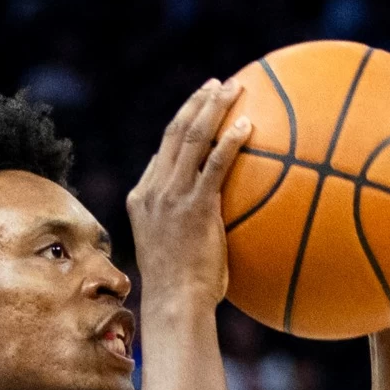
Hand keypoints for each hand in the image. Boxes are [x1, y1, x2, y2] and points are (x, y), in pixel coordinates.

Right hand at [126, 79, 252, 310]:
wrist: (174, 303)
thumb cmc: (182, 290)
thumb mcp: (175, 251)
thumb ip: (187, 227)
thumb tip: (217, 222)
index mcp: (142, 198)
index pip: (162, 152)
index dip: (182, 124)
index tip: (200, 108)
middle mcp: (152, 191)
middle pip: (173, 133)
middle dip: (197, 103)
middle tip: (217, 86)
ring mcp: (171, 197)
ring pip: (190, 138)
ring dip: (213, 108)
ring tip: (233, 89)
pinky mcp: (194, 207)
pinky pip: (214, 164)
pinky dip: (230, 141)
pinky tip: (248, 126)